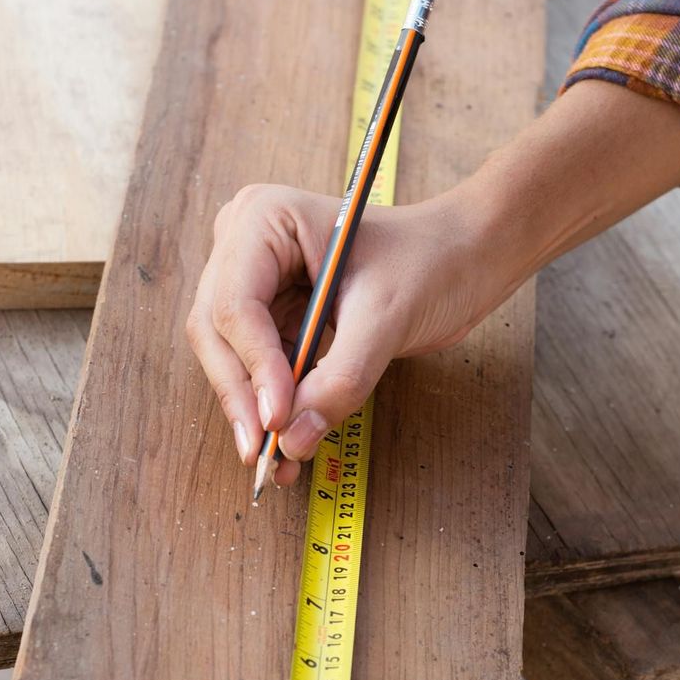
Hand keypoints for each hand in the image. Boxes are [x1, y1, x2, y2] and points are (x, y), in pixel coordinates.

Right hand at [186, 181, 523, 486]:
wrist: (462, 258)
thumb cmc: (431, 262)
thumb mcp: (387, 318)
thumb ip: (339, 379)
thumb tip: (292, 439)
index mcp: (265, 218)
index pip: (236, 304)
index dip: (254, 367)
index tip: (277, 420)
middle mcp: (245, 244)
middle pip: (217, 332)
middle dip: (242, 394)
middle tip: (262, 452)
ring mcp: (255, 280)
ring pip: (229, 357)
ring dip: (252, 409)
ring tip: (276, 461)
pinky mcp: (273, 315)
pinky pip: (258, 369)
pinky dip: (271, 406)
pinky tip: (286, 444)